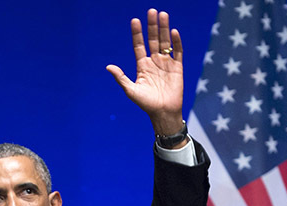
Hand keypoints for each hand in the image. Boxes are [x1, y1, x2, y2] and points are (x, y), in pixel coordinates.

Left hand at [106, 9, 183, 136]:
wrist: (163, 113)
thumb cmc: (145, 104)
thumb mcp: (130, 90)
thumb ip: (120, 78)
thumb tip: (108, 67)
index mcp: (142, 66)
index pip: (139, 45)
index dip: (137, 34)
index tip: (135, 20)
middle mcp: (154, 62)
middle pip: (153, 40)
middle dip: (152, 26)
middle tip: (151, 11)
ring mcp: (166, 63)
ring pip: (165, 42)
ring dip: (164, 29)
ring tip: (162, 14)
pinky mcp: (177, 68)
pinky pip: (177, 52)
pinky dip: (176, 42)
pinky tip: (173, 32)